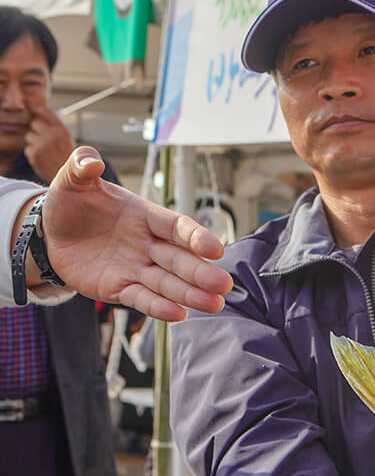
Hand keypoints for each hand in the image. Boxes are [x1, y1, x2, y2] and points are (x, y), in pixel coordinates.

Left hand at [23, 106, 74, 182]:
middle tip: (43, 137)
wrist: (70, 177)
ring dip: (34, 141)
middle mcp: (52, 135)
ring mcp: (42, 145)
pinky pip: (27, 148)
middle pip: (34, 123)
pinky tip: (42, 157)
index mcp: (61, 129)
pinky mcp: (34, 155)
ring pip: (29, 136)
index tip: (34, 111)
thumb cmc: (66, 156)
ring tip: (44, 149)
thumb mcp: (66, 138)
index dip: (37, 111)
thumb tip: (36, 113)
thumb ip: (53, 126)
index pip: (45, 111)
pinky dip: (32, 152)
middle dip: (36, 129)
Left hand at [39, 146, 232, 319]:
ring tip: (214, 305)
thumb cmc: (68, 204)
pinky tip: (178, 315)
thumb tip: (91, 161)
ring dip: (190, 294)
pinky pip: (142, 299)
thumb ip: (82, 166)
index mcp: (143, 215)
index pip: (175, 226)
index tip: (215, 249)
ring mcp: (135, 268)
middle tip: (223, 285)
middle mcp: (146, 243)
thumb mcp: (72, 180)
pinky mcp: (119, 288)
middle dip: (201, 273)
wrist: (50, 235)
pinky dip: (158, 308)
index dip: (195, 237)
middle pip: (179, 259)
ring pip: (167, 283)